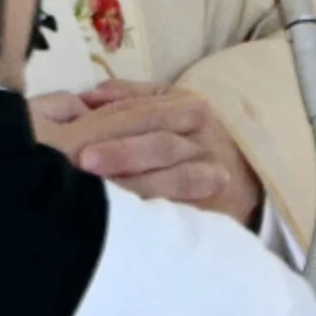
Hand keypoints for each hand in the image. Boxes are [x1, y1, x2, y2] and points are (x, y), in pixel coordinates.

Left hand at [32, 80, 263, 224]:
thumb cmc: (189, 141)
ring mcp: (211, 171)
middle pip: (159, 143)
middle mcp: (201, 137)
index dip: (107, 121)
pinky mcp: (214, 205)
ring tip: (105, 190)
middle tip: (85, 162)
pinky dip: (161, 212)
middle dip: (122, 152)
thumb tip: (85, 98)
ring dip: (139, 183)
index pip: (142, 112)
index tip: (72, 134)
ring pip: (176, 177)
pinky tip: (136, 217)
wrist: (243, 178)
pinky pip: (186, 207)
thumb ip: (127, 98)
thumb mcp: (167, 107)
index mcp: (186, 106)